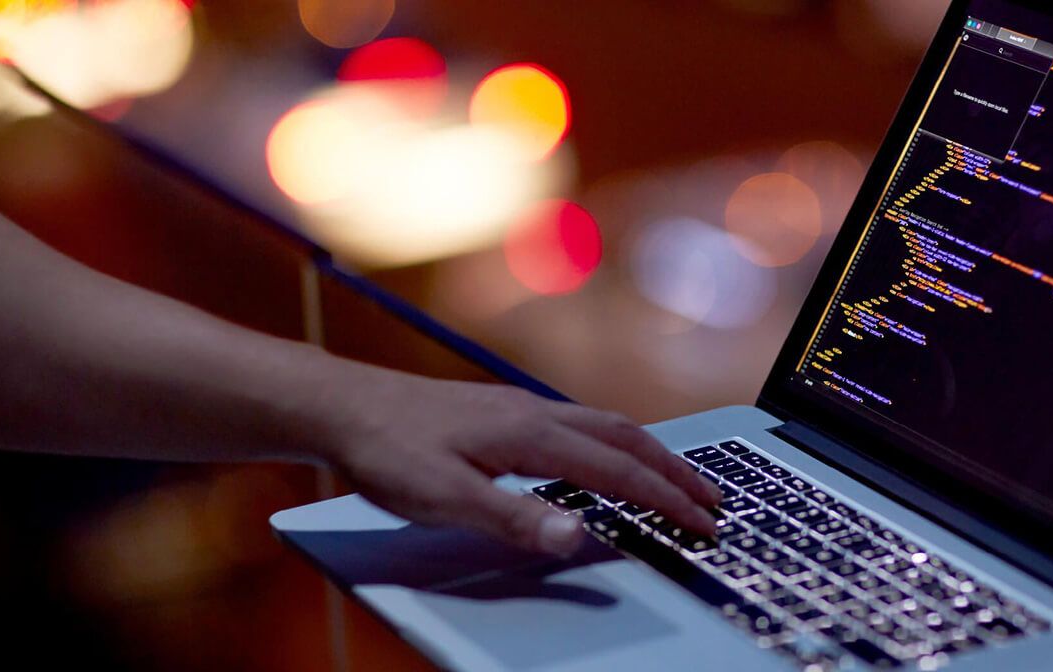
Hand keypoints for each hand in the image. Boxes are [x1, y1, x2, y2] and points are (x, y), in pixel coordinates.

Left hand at [317, 369, 721, 554]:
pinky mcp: (504, 411)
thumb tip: (575, 535)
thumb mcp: (445, 499)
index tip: (702, 523)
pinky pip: (582, 423)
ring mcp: (521, 407)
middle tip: (711, 500)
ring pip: (606, 425)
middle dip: (674, 470)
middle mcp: (536, 413)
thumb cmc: (387, 452)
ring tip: (674, 479)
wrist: (341, 404)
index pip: (618, 471)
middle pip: (627, 437)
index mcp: (532, 435)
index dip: (664, 499)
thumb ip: (514, 518)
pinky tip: (605, 458)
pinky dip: (616, 444)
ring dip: (648, 454)